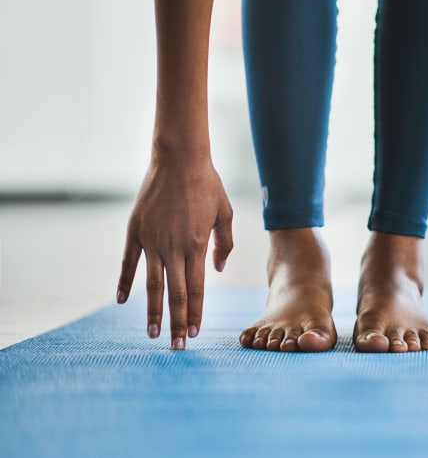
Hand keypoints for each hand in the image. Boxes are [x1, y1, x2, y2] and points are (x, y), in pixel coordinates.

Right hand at [116, 155, 233, 348]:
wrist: (179, 158)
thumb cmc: (207, 184)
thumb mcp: (225, 212)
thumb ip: (225, 243)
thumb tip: (216, 268)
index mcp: (197, 245)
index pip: (198, 289)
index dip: (197, 313)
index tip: (196, 333)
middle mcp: (173, 247)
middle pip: (175, 294)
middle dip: (178, 322)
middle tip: (178, 347)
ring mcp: (151, 240)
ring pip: (151, 285)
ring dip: (152, 312)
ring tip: (153, 334)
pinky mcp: (135, 231)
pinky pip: (128, 263)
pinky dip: (125, 283)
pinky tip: (122, 302)